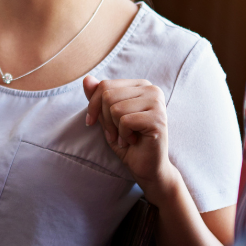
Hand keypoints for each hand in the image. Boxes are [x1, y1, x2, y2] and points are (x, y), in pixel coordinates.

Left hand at [83, 75, 181, 204]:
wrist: (147, 167)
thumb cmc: (126, 141)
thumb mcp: (106, 117)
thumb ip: (98, 98)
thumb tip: (86, 79)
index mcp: (140, 85)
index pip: (104, 85)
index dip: (92, 106)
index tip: (91, 122)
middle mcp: (152, 90)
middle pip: (108, 95)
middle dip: (104, 119)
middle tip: (115, 133)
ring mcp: (157, 103)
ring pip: (115, 108)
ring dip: (114, 129)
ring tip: (125, 137)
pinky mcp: (158, 119)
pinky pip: (125, 121)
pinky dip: (123, 135)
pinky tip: (133, 140)